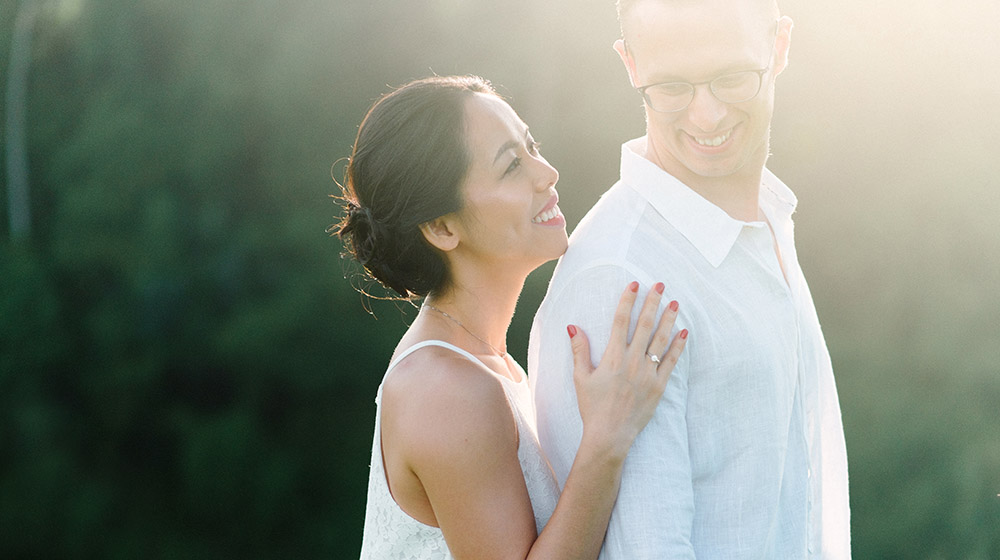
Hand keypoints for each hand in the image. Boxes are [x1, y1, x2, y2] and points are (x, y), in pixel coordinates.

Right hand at [568, 281, 687, 458]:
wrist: (610, 434)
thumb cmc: (592, 407)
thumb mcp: (581, 378)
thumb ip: (579, 350)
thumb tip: (573, 327)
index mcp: (612, 357)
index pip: (621, 321)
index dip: (628, 300)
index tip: (634, 284)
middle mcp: (632, 361)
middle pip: (644, 325)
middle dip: (653, 302)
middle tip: (660, 285)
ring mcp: (648, 373)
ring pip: (661, 340)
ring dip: (669, 319)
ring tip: (675, 302)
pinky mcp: (659, 386)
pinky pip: (671, 362)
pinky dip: (679, 346)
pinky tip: (684, 332)